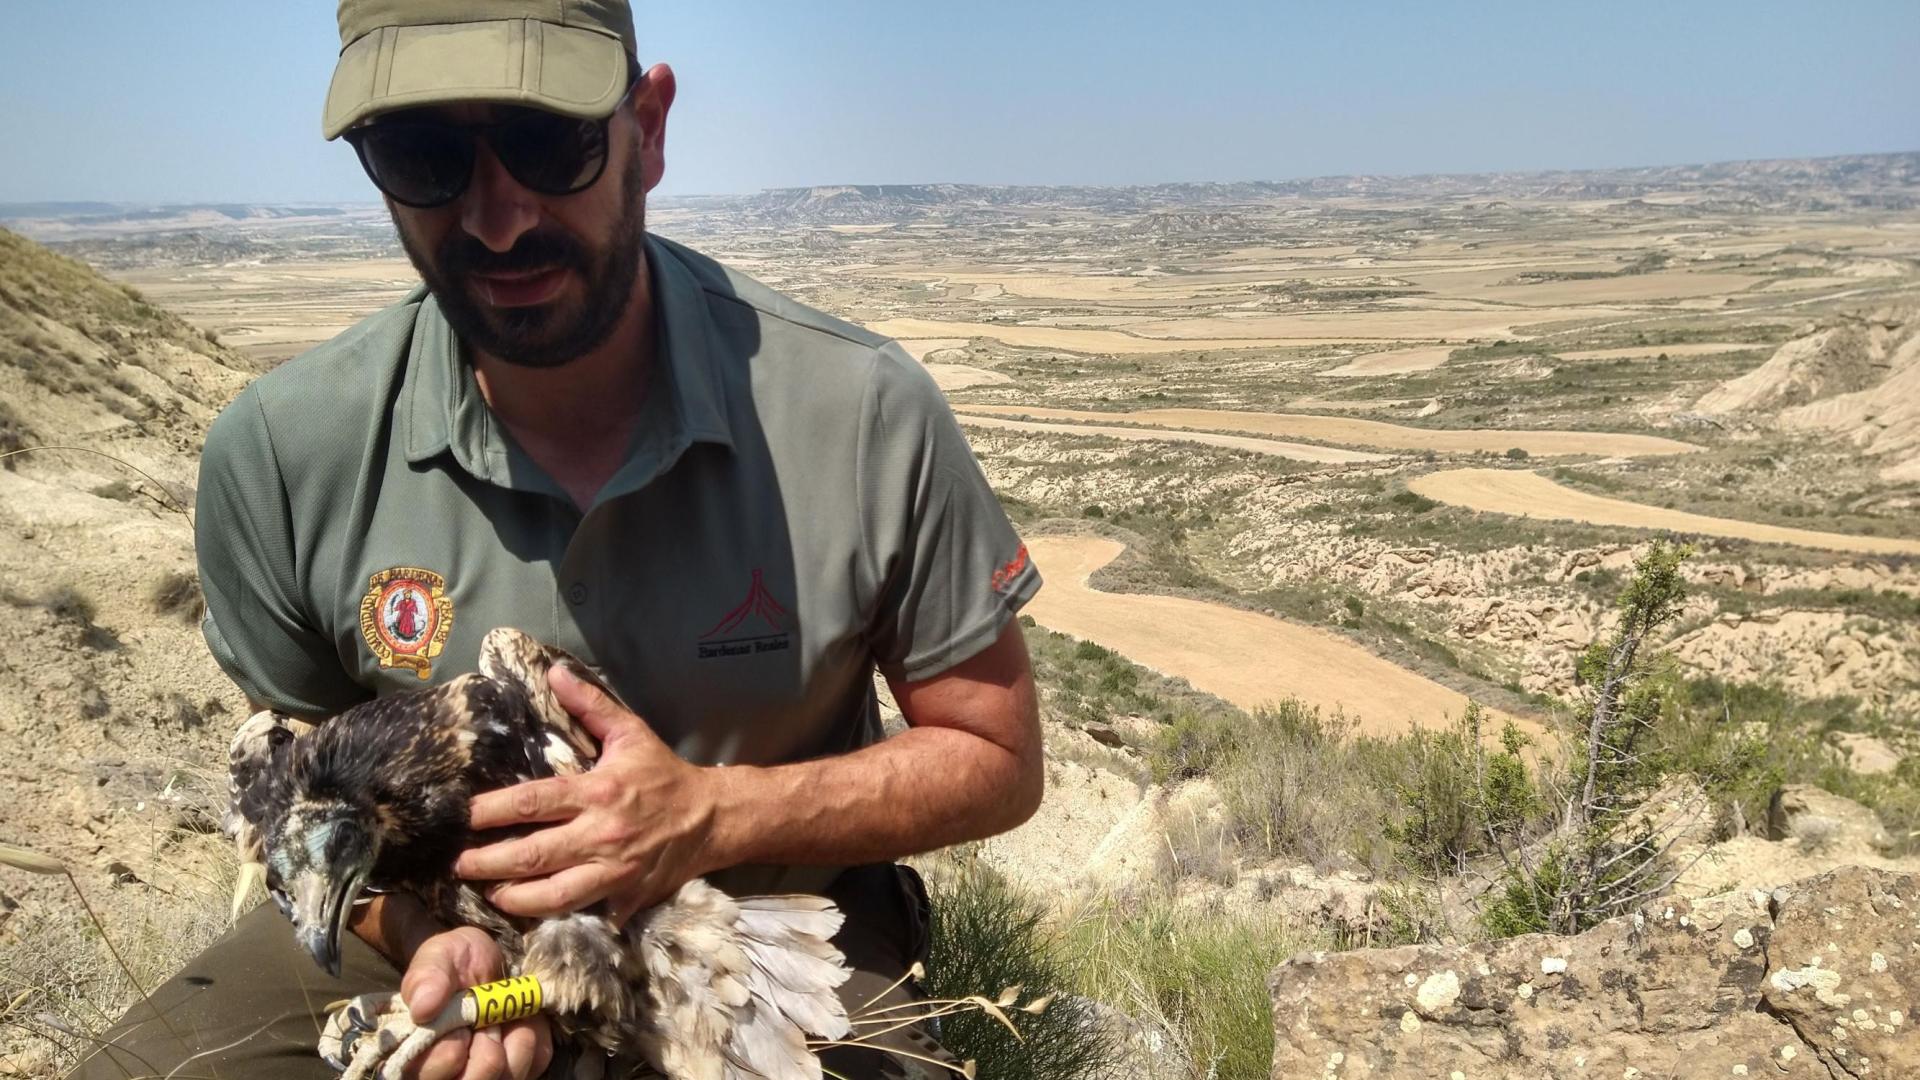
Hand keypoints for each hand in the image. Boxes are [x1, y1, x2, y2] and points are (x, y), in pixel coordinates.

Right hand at [401, 927, 552, 1079]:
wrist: (491, 958)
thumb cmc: (457, 961)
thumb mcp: (438, 956)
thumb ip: (426, 978)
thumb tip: (423, 1008)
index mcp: (418, 1057)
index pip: (435, 1073)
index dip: (452, 1046)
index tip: (460, 1018)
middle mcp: (451, 1075)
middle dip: (487, 1046)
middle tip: (486, 1020)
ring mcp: (489, 1075)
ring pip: (510, 1076)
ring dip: (513, 1037)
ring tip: (503, 1016)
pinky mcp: (524, 1068)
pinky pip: (538, 1060)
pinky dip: (534, 1033)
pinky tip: (520, 1018)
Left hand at [455, 665, 719, 923]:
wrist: (713, 818)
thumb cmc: (665, 775)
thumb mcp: (630, 732)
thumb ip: (590, 704)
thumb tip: (553, 672)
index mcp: (598, 792)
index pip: (533, 802)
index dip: (492, 811)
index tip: (466, 817)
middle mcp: (602, 835)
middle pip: (532, 855)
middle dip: (488, 862)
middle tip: (459, 863)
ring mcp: (615, 872)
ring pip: (554, 896)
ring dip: (515, 899)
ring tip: (490, 894)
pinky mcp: (627, 899)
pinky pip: (587, 915)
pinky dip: (560, 919)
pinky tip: (535, 915)